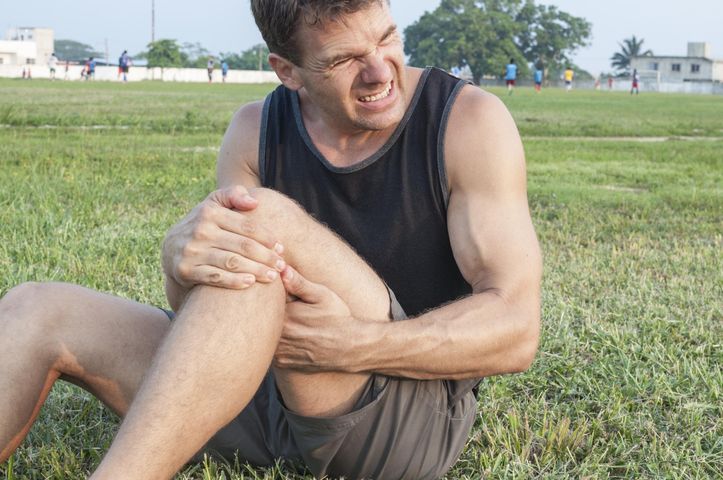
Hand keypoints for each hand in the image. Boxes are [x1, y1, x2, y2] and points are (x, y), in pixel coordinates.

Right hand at [162, 185, 285, 289]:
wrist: (170, 250)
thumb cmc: (203, 225)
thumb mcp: (213, 204)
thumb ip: (234, 195)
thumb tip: (255, 202)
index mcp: (210, 212)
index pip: (247, 225)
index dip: (267, 237)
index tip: (281, 247)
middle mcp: (200, 230)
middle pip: (243, 246)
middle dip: (266, 256)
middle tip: (282, 265)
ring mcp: (192, 251)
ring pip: (232, 262)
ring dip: (256, 270)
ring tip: (273, 276)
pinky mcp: (186, 270)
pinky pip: (215, 278)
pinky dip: (234, 281)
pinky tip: (250, 283)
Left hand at [274, 266, 354, 371]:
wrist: (349, 348)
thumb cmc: (337, 318)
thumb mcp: (322, 296)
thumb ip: (299, 283)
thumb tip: (281, 268)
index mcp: (285, 317)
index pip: (265, 302)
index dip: (270, 295)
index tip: (279, 291)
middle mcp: (278, 336)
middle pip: (262, 319)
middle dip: (269, 312)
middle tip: (290, 310)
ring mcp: (279, 352)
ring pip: (264, 336)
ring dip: (269, 328)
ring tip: (293, 324)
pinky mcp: (282, 362)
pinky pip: (271, 350)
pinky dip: (276, 343)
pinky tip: (293, 337)